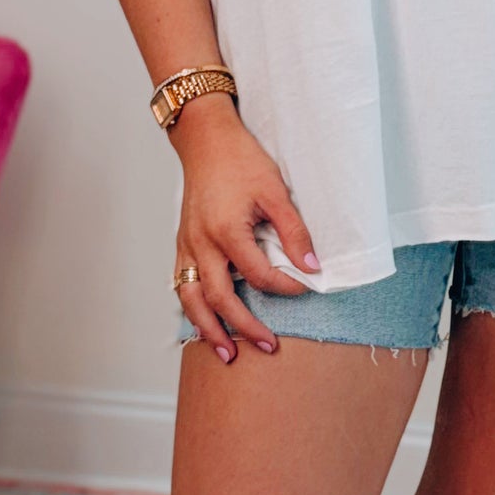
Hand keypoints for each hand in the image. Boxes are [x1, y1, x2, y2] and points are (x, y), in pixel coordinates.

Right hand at [169, 96, 317, 361]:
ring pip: (191, 299)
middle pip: (220, 298)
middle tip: (267, 346)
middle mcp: (201, 243)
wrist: (206, 141)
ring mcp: (187, 246)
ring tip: (226, 353)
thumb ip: (293, 232)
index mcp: (226, 230)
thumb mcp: (275, 191)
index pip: (257, 274)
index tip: (304, 288)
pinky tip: (205, 323)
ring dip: (208, 329)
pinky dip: (193, 308)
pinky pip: (182, 285)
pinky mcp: (182, 244)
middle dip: (243, 327)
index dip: (284, 287)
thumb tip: (312, 266)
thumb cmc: (240, 161)